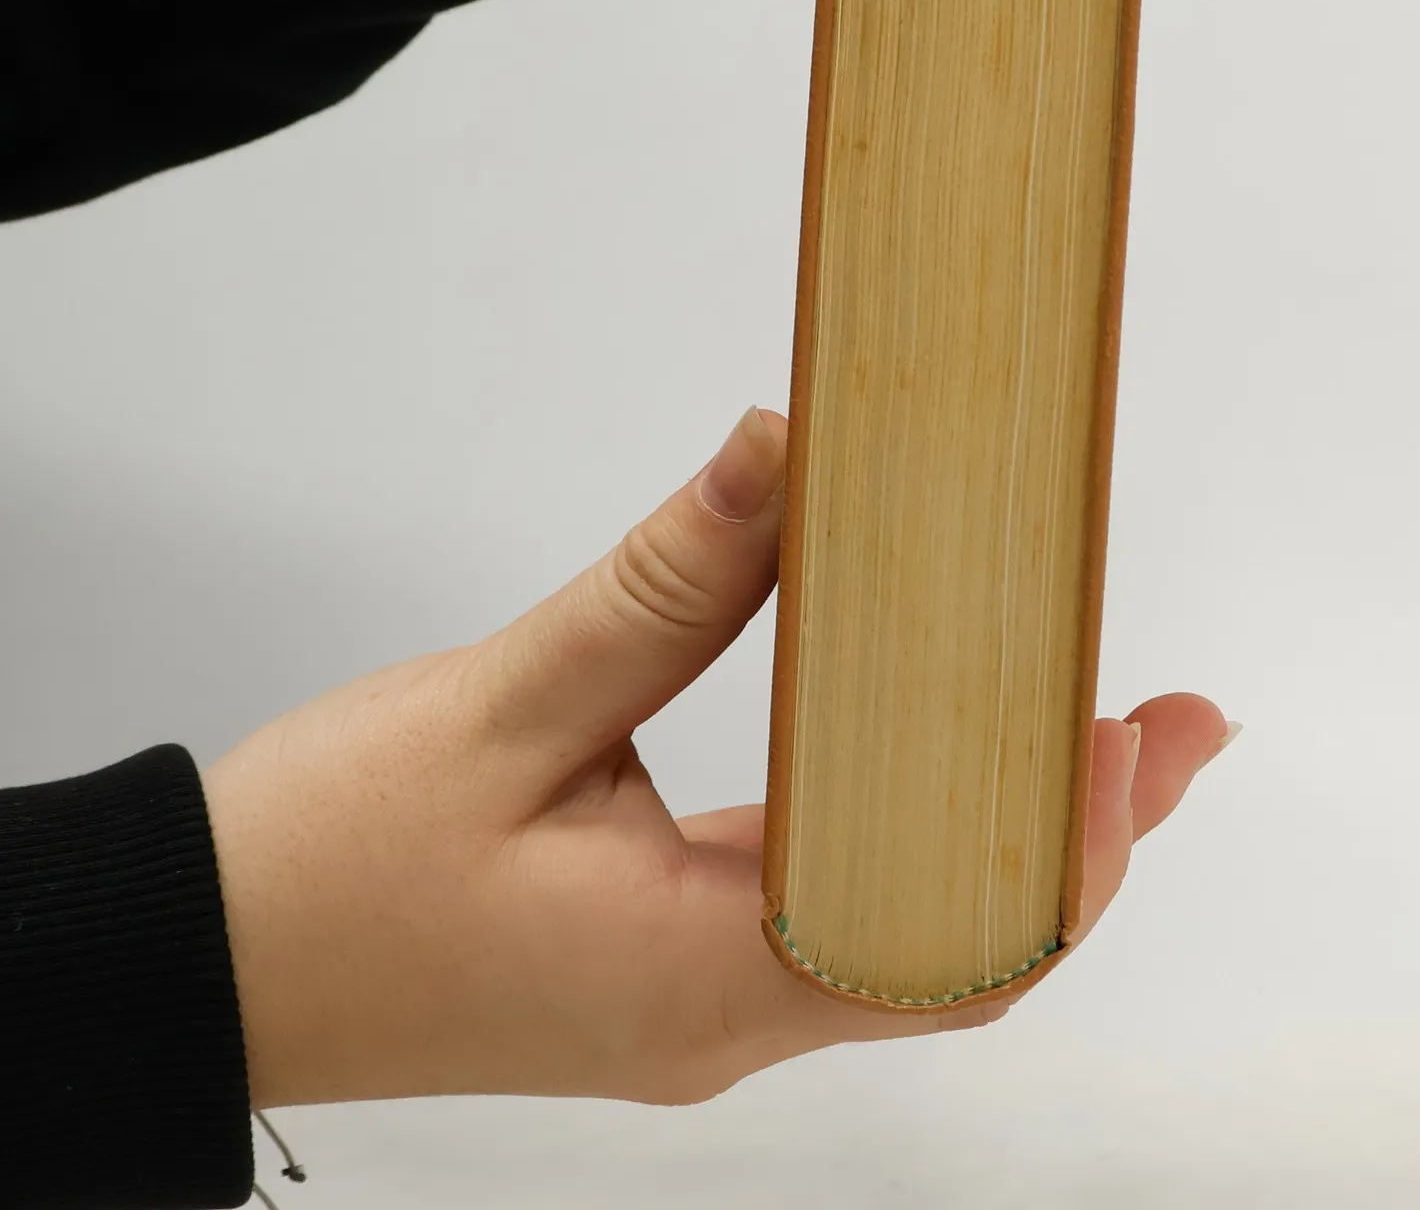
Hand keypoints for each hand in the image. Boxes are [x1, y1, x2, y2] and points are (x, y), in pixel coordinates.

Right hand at [203, 407, 1232, 1106]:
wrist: (193, 968)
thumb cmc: (317, 870)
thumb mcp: (503, 708)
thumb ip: (668, 584)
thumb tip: (790, 457)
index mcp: (694, 980)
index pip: (949, 946)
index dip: (1071, 849)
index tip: (1145, 738)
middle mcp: (713, 1018)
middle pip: (953, 945)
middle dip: (1076, 835)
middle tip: (1170, 721)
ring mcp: (682, 1004)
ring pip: (895, 931)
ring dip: (996, 831)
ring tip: (1084, 721)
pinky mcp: (650, 967)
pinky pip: (821, 913)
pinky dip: (901, 834)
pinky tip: (925, 750)